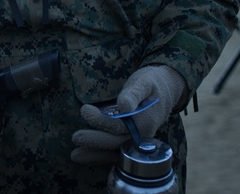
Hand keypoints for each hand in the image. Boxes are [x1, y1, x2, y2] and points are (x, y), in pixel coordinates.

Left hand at [70, 65, 185, 164]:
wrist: (164, 93)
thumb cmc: (150, 85)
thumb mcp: (143, 83)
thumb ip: (133, 94)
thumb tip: (124, 106)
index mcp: (145, 122)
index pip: (119, 126)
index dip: (100, 121)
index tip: (85, 110)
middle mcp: (142, 136)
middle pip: (116, 143)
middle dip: (95, 141)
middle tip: (75, 137)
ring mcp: (137, 142)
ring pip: (115, 152)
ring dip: (95, 155)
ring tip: (75, 155)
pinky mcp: (131, 143)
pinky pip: (116, 152)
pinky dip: (100, 156)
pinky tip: (84, 157)